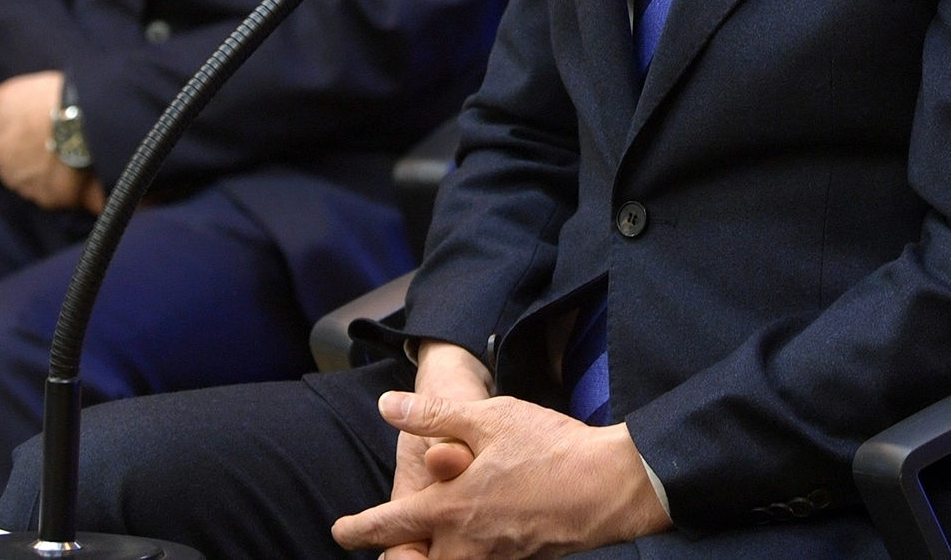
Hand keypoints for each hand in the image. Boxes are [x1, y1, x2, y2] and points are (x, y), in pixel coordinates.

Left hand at [0, 72, 102, 212]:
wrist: (80, 121)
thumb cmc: (42, 101)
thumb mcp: (8, 93)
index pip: (1, 151)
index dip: (19, 141)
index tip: (35, 131)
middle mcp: (8, 175)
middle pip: (18, 171)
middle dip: (31, 162)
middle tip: (53, 143)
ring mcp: (32, 191)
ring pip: (37, 186)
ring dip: (48, 178)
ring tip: (71, 158)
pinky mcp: (56, 201)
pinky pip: (60, 197)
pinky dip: (68, 190)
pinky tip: (81, 174)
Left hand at [330, 384, 669, 559]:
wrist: (610, 486)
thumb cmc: (550, 448)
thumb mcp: (489, 418)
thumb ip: (434, 415)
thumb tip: (387, 406)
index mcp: (450, 508)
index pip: (388, 526)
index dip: (358, 530)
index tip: (340, 531)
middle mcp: (466, 543)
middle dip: (397, 559)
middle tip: (390, 551)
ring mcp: (495, 558)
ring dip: (434, 557)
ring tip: (428, 545)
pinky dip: (469, 556)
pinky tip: (477, 539)